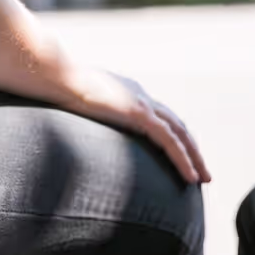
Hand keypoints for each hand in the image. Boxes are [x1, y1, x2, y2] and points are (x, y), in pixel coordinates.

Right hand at [59, 66, 210, 184]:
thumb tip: (72, 124)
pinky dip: (183, 159)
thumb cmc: (55, 89)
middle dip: (191, 149)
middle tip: (201, 172)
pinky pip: (169, 141)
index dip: (172, 137)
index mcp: (127, 92)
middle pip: (176, 125)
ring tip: (201, 179)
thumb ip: (84, 113)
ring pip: (180, 134)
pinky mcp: (139, 114)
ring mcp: (141, 103)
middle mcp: (140, 95)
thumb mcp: (75, 103)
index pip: (158, 117)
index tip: (179, 155)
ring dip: (194, 157)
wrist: (54, 76)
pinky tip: (190, 177)